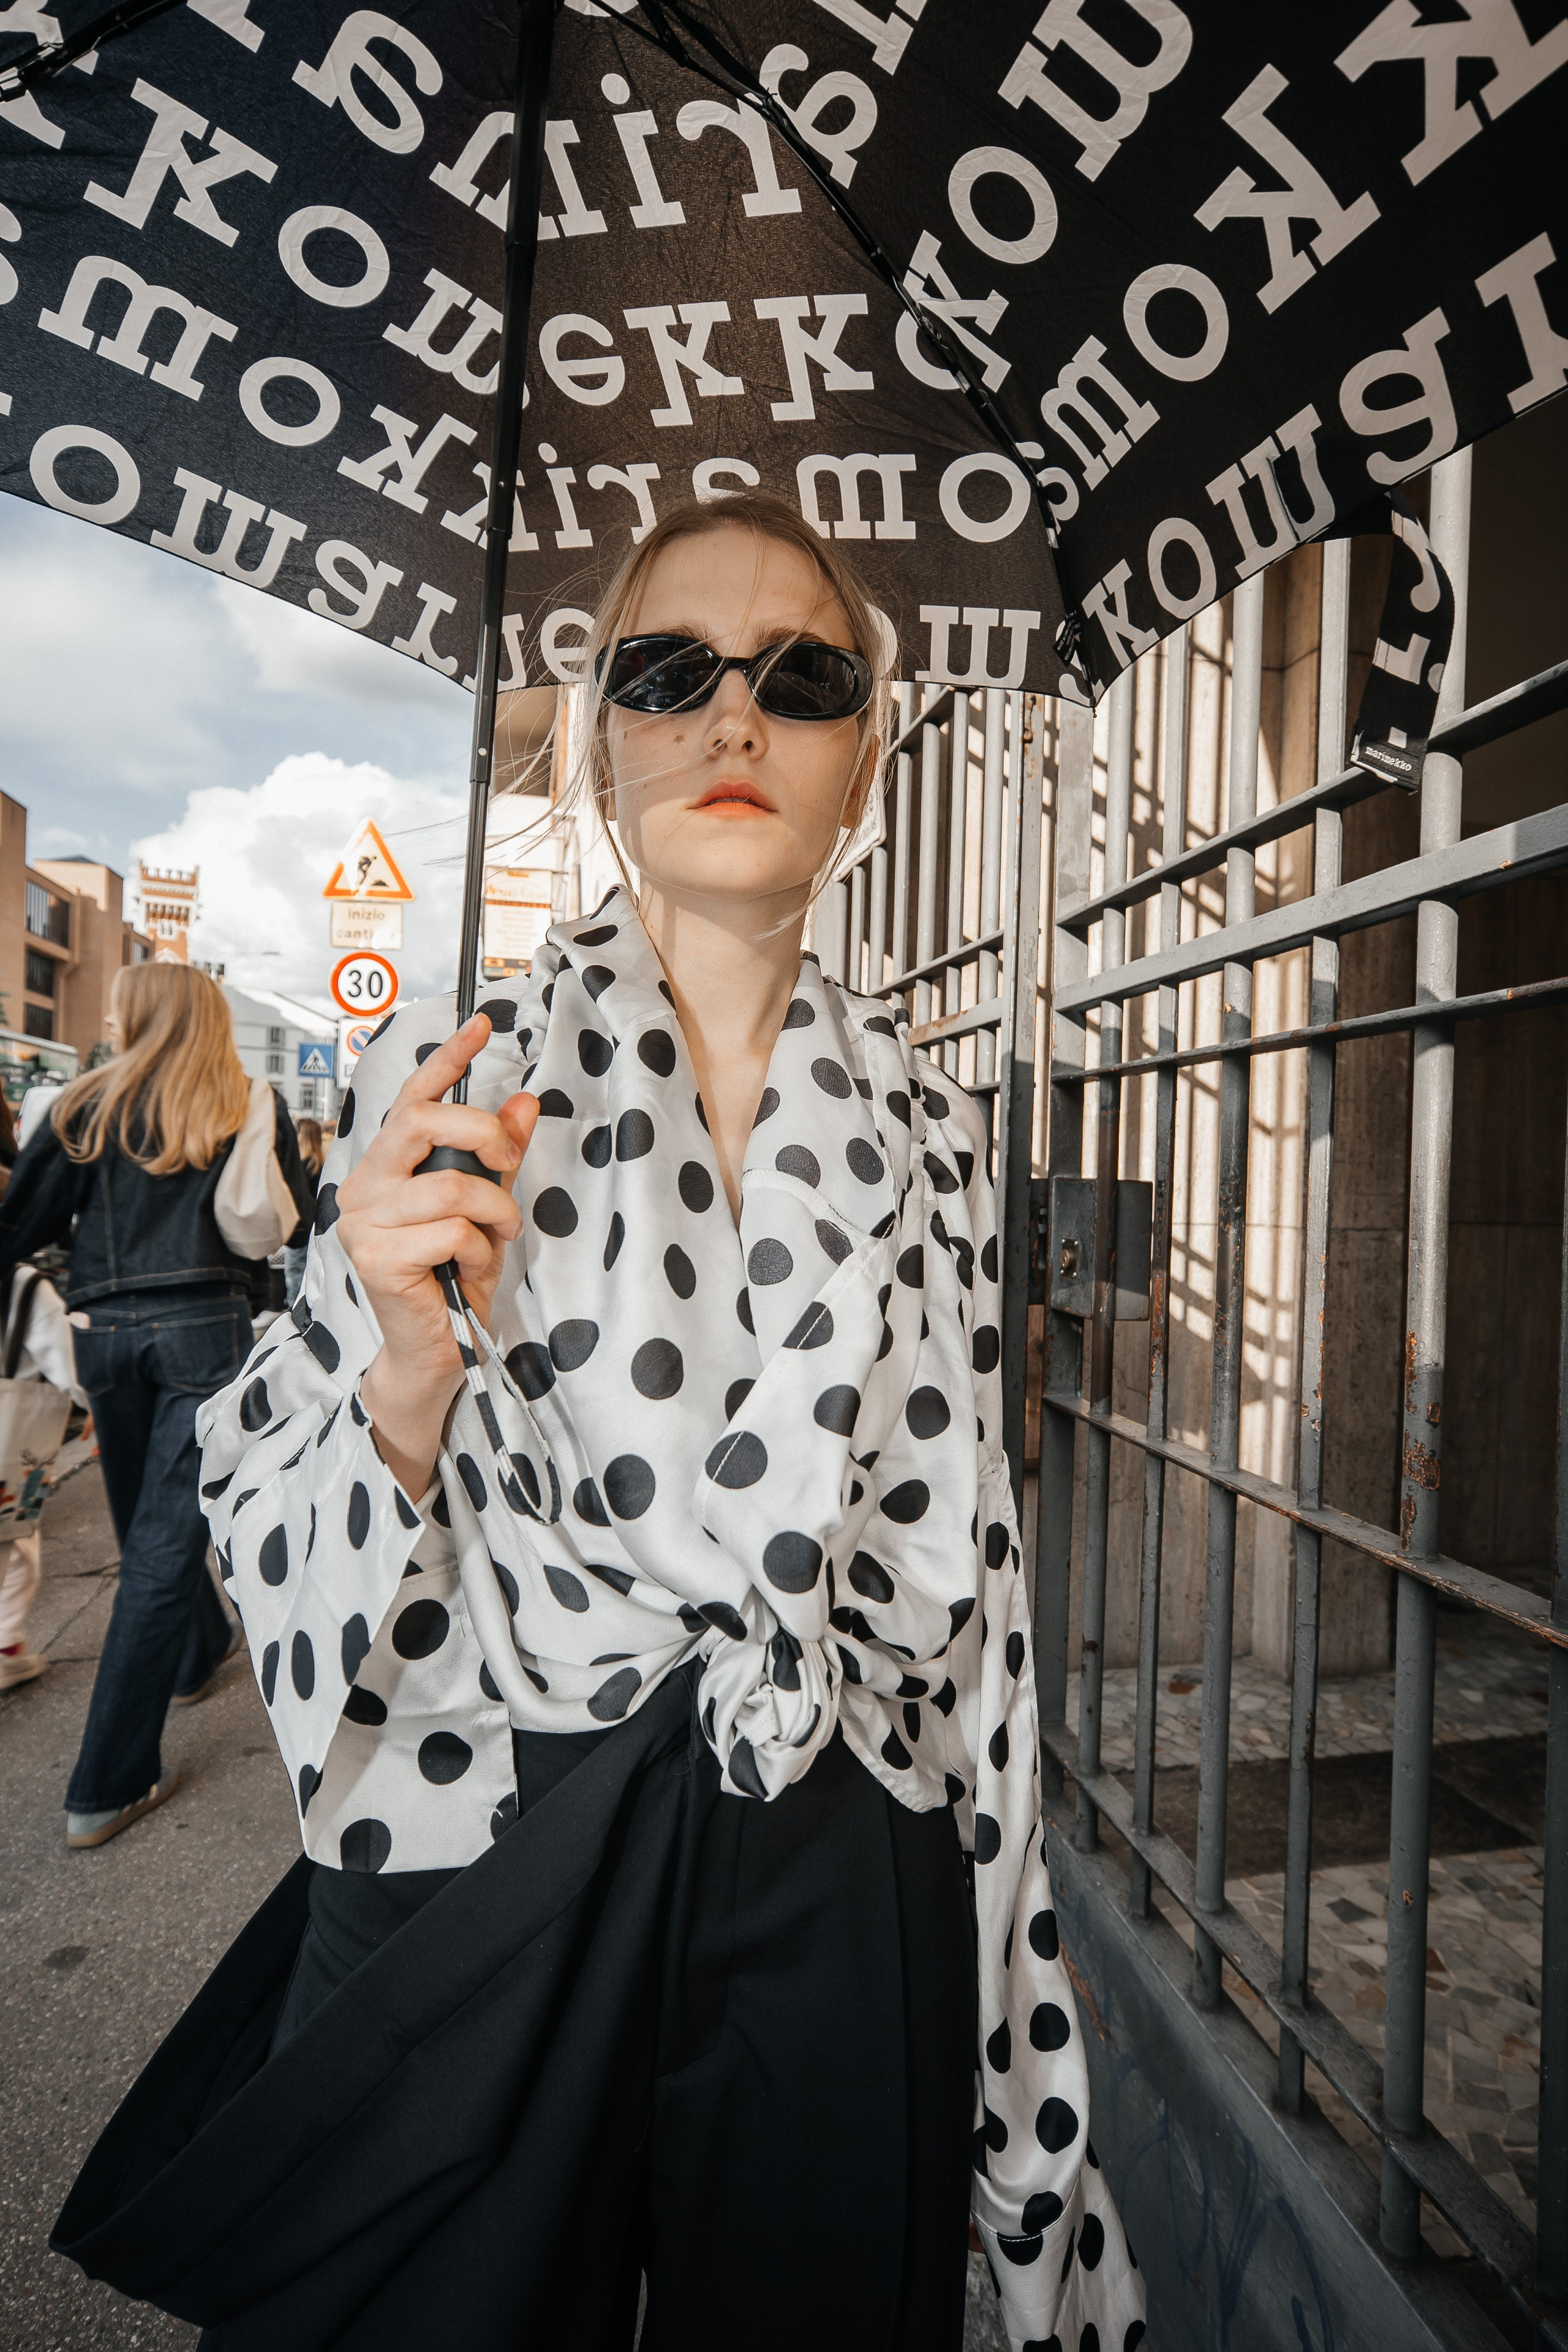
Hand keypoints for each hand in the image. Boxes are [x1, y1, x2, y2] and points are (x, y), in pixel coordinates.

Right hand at [339, 1015, 536, 1494]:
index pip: (413, 1097)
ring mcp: (365, 1221)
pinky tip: (466, 1273)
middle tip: (507, 1165)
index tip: (482, 1024)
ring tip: (492, 1243)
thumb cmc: (453, 1278)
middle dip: (484, 1137)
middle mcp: (366, 1185)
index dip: (448, 1058)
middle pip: (429, 1123)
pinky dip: (477, 1253)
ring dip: (494, 1216)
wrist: (435, 1351)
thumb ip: (499, 1156)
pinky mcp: (377, 1257)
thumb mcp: (487, 1209)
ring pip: (454, 1187)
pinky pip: (452, 1232)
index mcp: (388, 1165)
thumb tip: (524, 1102)